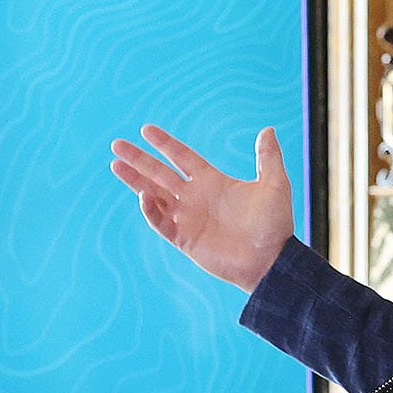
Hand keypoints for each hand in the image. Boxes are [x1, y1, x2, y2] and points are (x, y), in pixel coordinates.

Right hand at [110, 124, 293, 292]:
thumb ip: (269, 157)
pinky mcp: (185, 239)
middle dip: (139, 159)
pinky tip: (144, 195)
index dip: (164, 144)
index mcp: (212, 181)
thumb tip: (269, 130)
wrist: (271, 261)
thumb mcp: (276, 185)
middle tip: (117, 145)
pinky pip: (161, 222)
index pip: (182, 157)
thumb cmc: (274, 226)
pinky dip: (151, 210)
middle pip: (160, 173)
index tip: (146, 130)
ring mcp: (188, 218)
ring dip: (135, 181)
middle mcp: (195, 197)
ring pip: (154, 195)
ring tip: (116, 165)